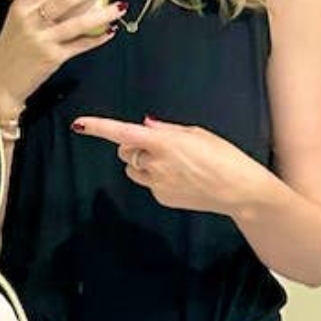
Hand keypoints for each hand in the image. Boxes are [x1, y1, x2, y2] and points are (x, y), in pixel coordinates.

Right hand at [0, 0, 121, 120]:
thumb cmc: (10, 53)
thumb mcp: (16, 24)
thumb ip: (37, 7)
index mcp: (19, 8)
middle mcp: (30, 22)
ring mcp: (42, 40)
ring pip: (78, 22)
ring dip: (102, 13)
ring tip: (118, 6)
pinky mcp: (53, 57)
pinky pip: (81, 45)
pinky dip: (97, 38)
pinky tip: (109, 32)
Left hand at [71, 114, 268, 216]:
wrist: (240, 190)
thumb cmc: (225, 156)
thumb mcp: (197, 134)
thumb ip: (166, 129)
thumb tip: (145, 125)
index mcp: (163, 142)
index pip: (122, 133)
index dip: (99, 127)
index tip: (80, 123)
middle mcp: (155, 164)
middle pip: (125, 151)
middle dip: (133, 146)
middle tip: (159, 145)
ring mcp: (156, 183)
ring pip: (133, 169)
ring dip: (143, 163)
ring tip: (174, 163)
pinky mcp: (161, 197)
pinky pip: (148, 183)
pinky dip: (157, 178)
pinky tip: (182, 178)